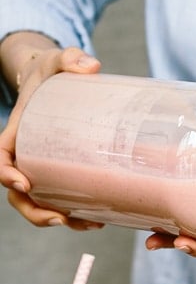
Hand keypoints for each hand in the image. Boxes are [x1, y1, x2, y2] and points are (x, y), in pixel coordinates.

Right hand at [0, 39, 102, 229]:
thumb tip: (92, 67)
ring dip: (59, 220)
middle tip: (60, 219)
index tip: (24, 184)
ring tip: (88, 224)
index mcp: (17, 132)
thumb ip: (70, 59)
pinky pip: (61, 201)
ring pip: (39, 203)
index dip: (6, 174)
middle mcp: (25, 156)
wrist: (56, 80)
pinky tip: (98, 220)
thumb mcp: (57, 60)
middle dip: (34, 211)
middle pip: (17, 193)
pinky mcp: (60, 173)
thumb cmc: (52, 71)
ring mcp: (42, 168)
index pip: (1, 158)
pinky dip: (75, 214)